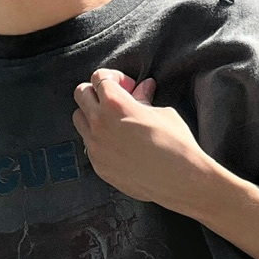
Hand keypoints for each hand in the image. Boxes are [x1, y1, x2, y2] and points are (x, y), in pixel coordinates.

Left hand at [72, 68, 214, 211]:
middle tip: (116, 99)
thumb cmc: (175, 144)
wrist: (179, 180)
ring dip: (92, 114)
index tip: (127, 86)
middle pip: (81, 94)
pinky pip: (88, 143)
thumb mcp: (163, 113)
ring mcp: (95, 146)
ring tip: (113, 121)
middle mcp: (99, 123)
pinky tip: (118, 143)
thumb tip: (143, 88)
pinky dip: (98, 138)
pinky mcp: (98, 165)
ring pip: (79, 118)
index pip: (99, 77)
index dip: (114, 78)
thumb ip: (144, 98)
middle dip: (97, 92)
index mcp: (115, 104)